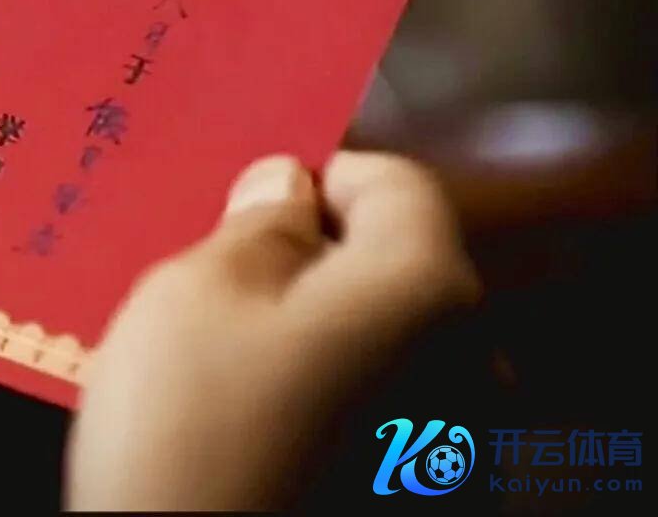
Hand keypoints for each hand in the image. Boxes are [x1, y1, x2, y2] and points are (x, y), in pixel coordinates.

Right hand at [66, 151, 480, 510]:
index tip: (236, 208)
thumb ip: (256, 224)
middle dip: (304, 268)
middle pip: (391, 273)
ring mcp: (455, 453)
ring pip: (380, 352)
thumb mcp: (195, 290)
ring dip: (307, 343)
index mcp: (426, 290)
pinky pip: (376, 424)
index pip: (391, 183)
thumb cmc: (191, 432)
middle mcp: (469, 366)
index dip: (311, 177)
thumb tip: (286, 187)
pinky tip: (245, 439)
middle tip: (205, 292)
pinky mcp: (420, 507)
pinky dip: (319, 412)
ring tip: (213, 376)